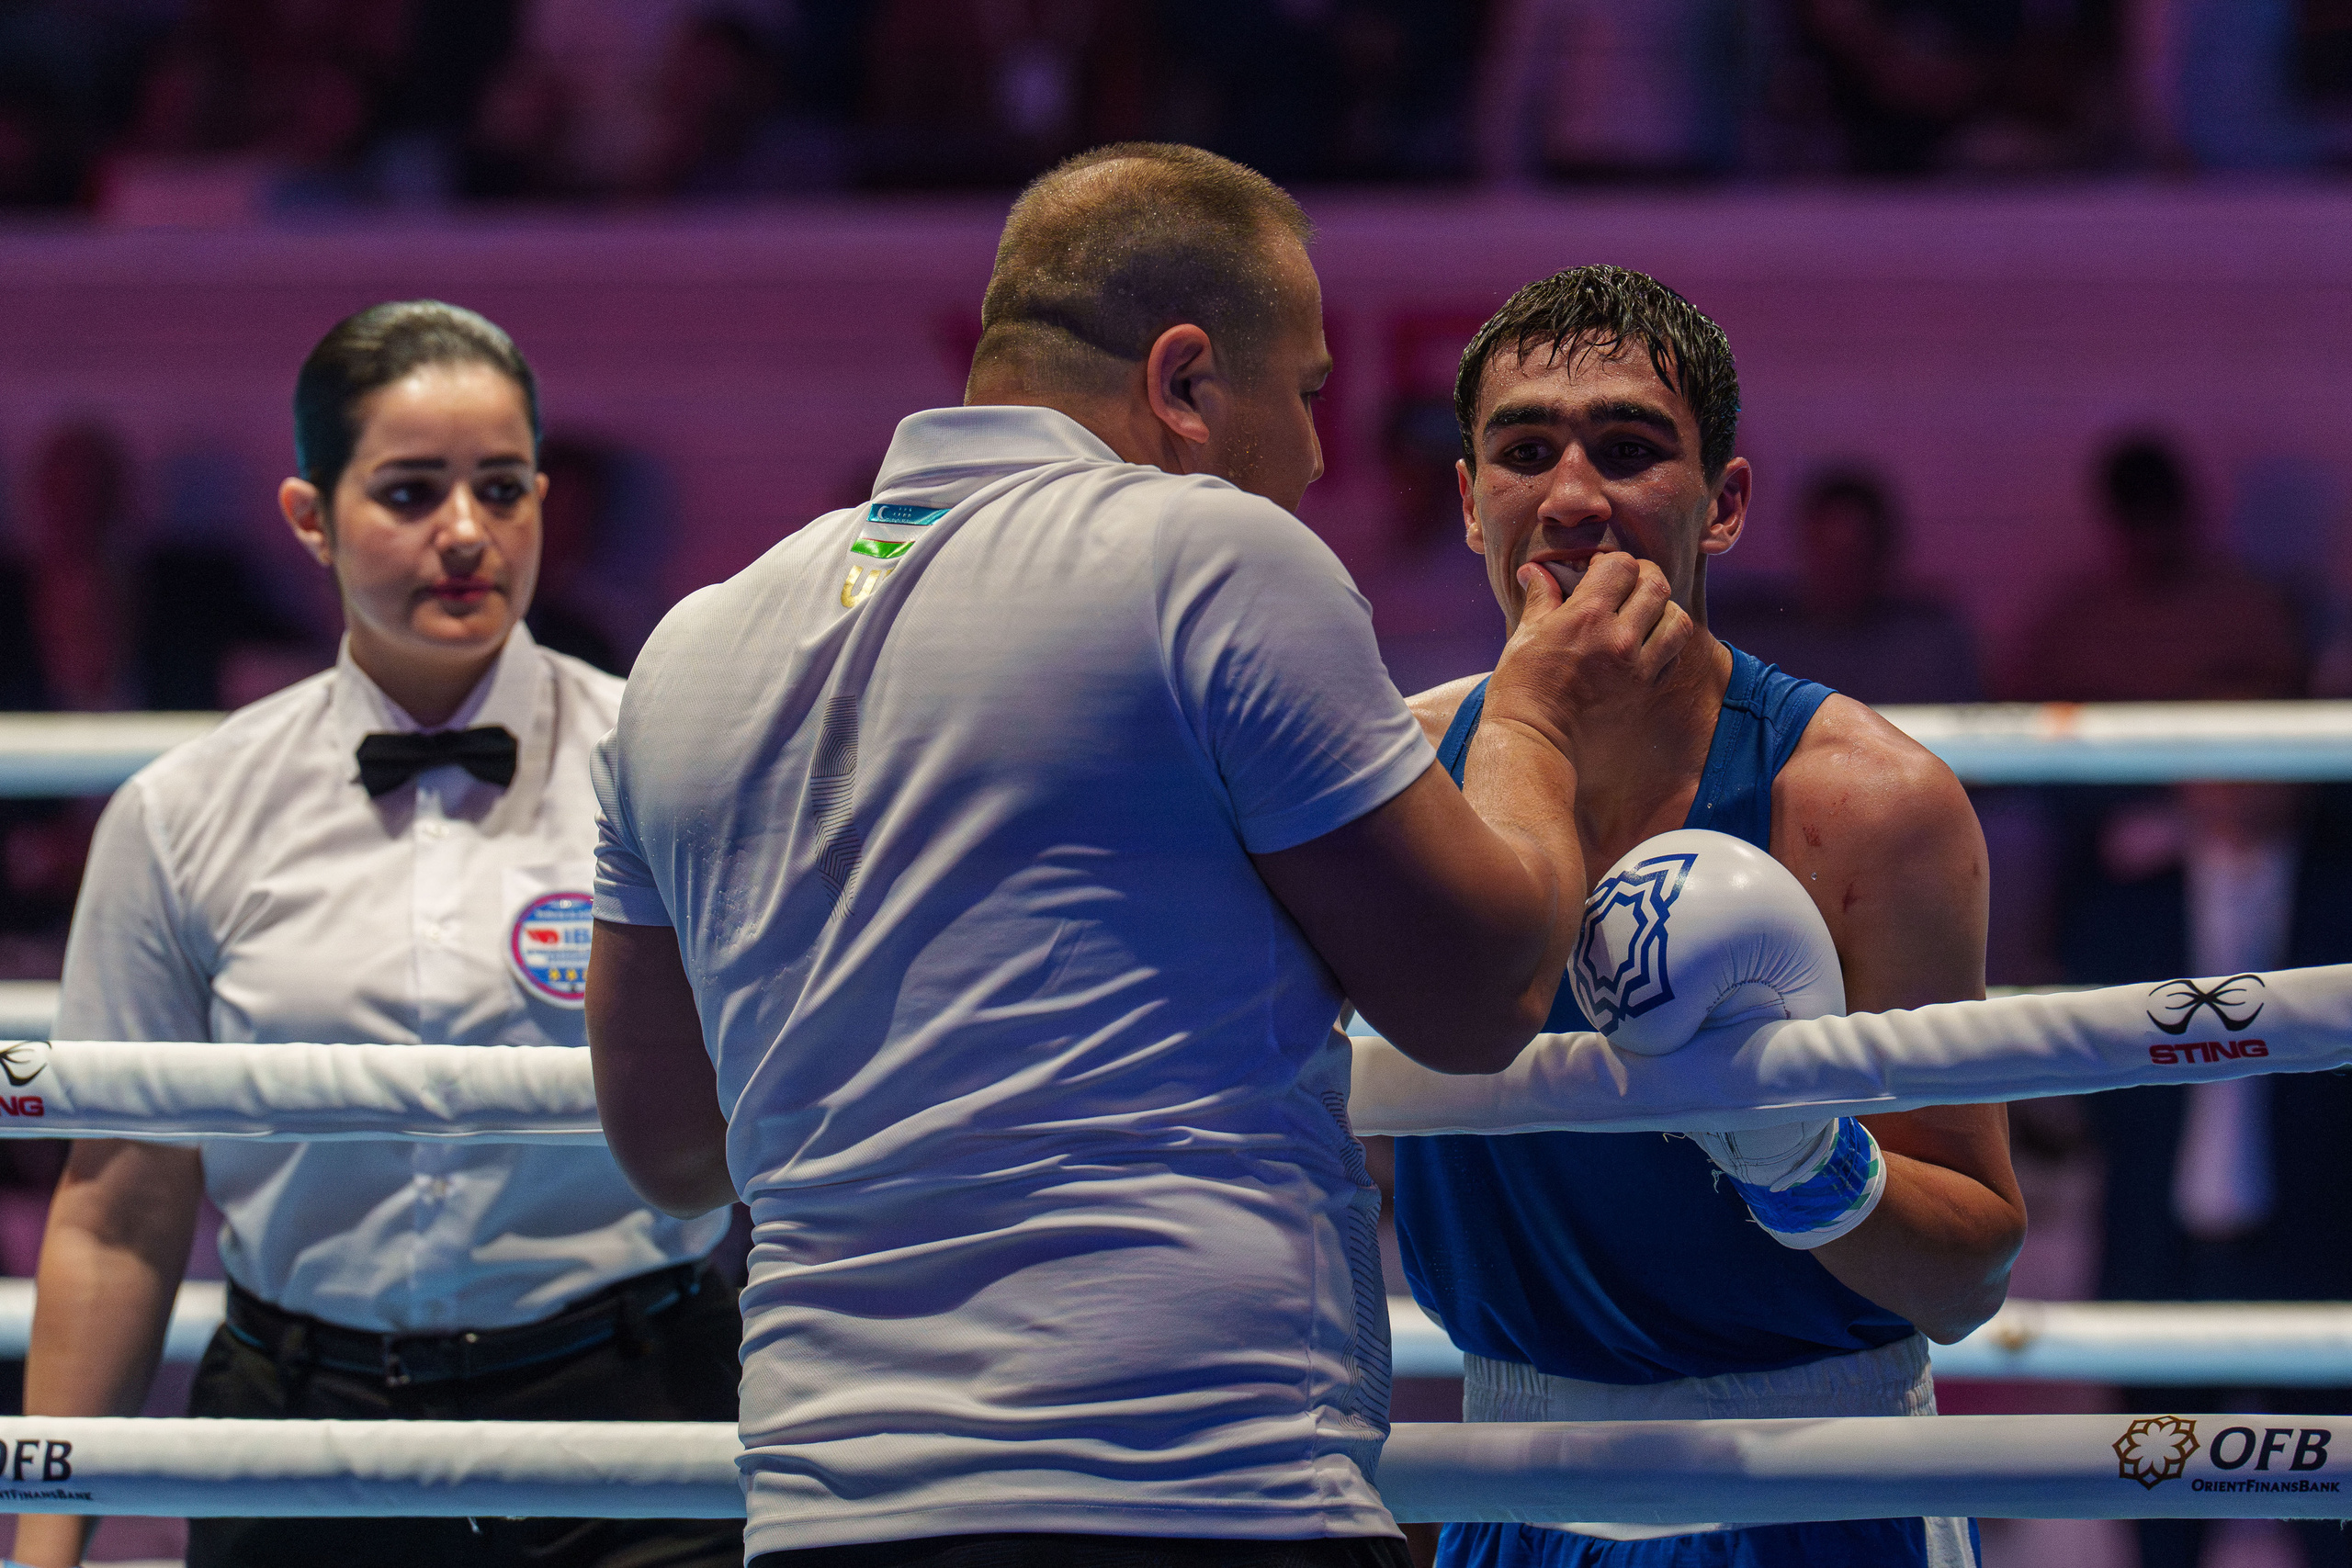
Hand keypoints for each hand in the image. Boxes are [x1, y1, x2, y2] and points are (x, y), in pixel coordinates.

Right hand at [1480, 552, 1689, 768]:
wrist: (1535, 739)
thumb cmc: (1522, 685)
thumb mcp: (1525, 633)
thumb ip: (1541, 597)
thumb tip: (1534, 570)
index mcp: (1586, 617)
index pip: (1622, 566)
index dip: (1612, 563)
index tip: (1599, 572)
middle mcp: (1619, 638)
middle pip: (1656, 586)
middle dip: (1643, 577)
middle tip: (1627, 586)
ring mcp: (1638, 668)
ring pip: (1677, 619)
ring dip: (1663, 610)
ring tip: (1644, 615)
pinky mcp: (1646, 691)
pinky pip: (1674, 655)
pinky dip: (1666, 643)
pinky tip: (1644, 645)